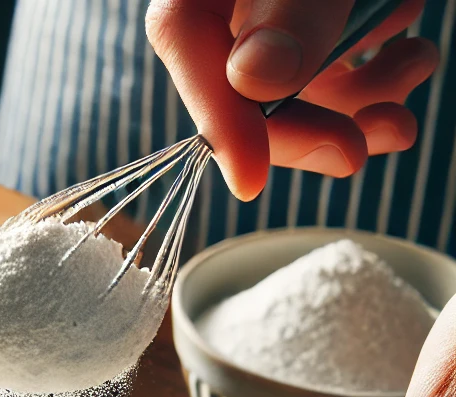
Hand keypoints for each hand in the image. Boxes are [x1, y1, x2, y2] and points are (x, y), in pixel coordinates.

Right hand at [146, 0, 438, 198]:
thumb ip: (289, 7)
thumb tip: (253, 78)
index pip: (184, 44)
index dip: (217, 120)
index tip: (250, 180)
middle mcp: (231, 2)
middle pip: (241, 89)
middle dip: (306, 128)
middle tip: (357, 152)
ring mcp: (274, 18)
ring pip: (298, 92)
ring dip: (361, 106)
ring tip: (410, 78)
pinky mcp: (319, 27)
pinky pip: (337, 73)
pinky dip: (380, 77)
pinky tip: (410, 55)